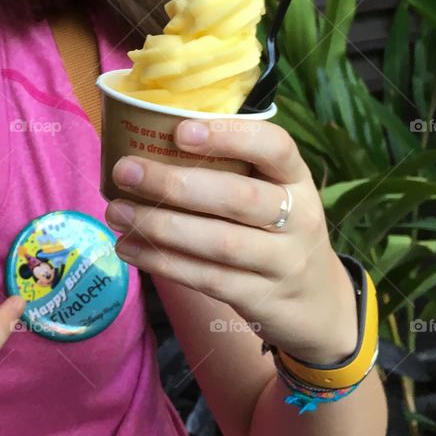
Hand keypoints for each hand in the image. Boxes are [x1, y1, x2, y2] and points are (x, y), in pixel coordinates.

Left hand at [104, 118, 358, 364]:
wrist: (319, 304)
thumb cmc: (276, 231)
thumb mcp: (273, 194)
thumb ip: (231, 169)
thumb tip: (147, 140)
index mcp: (297, 179)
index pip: (275, 147)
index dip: (230, 136)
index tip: (180, 130)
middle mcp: (297, 218)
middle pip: (238, 198)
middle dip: (175, 184)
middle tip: (125, 171)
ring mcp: (283, 262)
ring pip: (219, 243)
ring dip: (160, 226)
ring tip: (116, 212)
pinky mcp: (261, 298)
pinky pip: (207, 278)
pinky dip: (163, 262)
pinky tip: (129, 247)